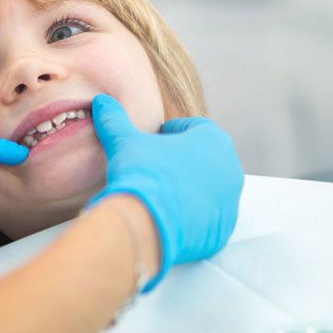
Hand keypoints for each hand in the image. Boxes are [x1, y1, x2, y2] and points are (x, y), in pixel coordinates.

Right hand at [88, 94, 243, 290]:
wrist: (147, 223)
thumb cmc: (141, 174)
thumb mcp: (124, 141)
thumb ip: (114, 119)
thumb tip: (102, 101)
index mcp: (214, 140)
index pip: (194, 128)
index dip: (170, 133)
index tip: (153, 142)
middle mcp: (230, 169)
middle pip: (204, 159)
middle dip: (182, 161)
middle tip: (155, 168)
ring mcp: (230, 201)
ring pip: (208, 189)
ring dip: (187, 188)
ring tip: (159, 193)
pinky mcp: (222, 230)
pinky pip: (208, 217)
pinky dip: (191, 215)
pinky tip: (166, 216)